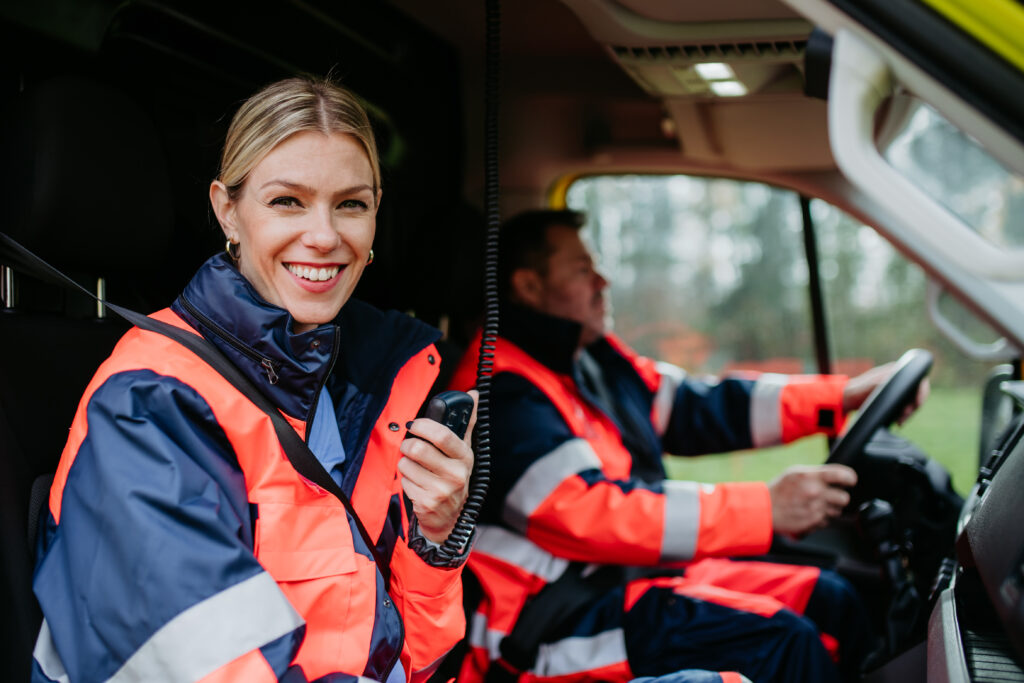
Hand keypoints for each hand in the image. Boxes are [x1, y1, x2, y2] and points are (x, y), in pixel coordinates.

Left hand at [398, 390, 477, 543]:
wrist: (451, 519)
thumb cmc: (454, 478)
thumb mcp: (463, 453)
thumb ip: (466, 423)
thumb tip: (474, 394)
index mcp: (465, 457)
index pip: (443, 435)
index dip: (424, 426)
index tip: (415, 424)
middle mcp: (456, 475)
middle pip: (418, 449)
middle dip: (407, 446)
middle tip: (410, 447)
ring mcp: (441, 491)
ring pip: (407, 465)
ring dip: (406, 465)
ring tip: (417, 469)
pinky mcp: (426, 503)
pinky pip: (404, 482)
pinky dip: (406, 481)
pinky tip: (417, 485)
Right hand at [768, 464, 856, 535]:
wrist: (764, 509)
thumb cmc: (779, 489)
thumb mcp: (795, 472)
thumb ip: (816, 473)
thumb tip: (836, 475)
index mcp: (811, 476)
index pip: (843, 475)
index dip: (850, 478)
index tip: (850, 480)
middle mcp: (815, 492)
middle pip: (844, 497)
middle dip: (839, 497)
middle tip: (831, 496)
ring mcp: (815, 509)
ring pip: (837, 511)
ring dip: (830, 509)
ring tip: (816, 505)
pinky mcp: (813, 523)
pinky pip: (827, 521)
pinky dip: (821, 519)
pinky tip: (809, 513)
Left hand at [842, 363, 929, 424]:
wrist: (846, 398)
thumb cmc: (857, 390)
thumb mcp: (873, 385)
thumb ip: (887, 382)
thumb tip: (901, 381)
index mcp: (896, 370)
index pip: (918, 380)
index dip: (922, 393)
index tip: (917, 405)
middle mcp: (898, 378)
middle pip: (916, 393)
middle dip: (913, 408)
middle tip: (903, 419)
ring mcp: (896, 388)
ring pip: (911, 401)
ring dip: (908, 413)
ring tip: (899, 422)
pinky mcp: (893, 398)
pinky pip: (904, 406)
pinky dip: (903, 414)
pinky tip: (897, 421)